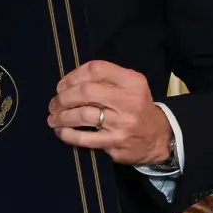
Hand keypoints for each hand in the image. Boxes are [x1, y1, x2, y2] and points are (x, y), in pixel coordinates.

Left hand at [47, 60, 173, 165]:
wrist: (159, 137)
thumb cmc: (135, 107)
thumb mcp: (129, 86)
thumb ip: (104, 79)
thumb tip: (67, 83)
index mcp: (132, 81)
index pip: (96, 70)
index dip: (73, 76)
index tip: (62, 85)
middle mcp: (129, 100)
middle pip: (85, 92)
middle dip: (63, 98)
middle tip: (54, 104)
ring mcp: (123, 123)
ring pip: (82, 115)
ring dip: (61, 116)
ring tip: (53, 117)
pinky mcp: (116, 143)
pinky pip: (84, 138)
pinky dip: (67, 134)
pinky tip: (61, 131)